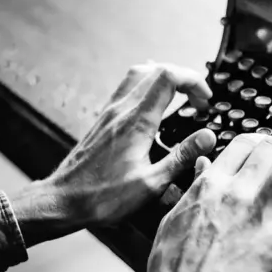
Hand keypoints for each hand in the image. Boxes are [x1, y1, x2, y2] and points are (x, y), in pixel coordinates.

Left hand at [9, 61, 216, 246]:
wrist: (63, 201)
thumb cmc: (103, 198)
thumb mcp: (151, 183)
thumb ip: (182, 157)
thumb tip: (208, 137)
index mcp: (137, 122)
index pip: (168, 77)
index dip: (193, 81)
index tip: (206, 100)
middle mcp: (121, 110)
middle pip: (156, 70)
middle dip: (184, 78)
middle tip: (199, 101)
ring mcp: (110, 113)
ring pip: (139, 74)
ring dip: (164, 78)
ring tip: (181, 95)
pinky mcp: (104, 121)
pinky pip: (127, 88)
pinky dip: (147, 86)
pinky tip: (154, 102)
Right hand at [144, 134, 271, 271]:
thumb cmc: (173, 262)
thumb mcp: (176, 213)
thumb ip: (194, 185)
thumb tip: (204, 165)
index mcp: (210, 184)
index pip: (243, 143)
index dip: (259, 143)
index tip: (265, 152)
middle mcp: (236, 192)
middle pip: (270, 149)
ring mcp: (257, 214)